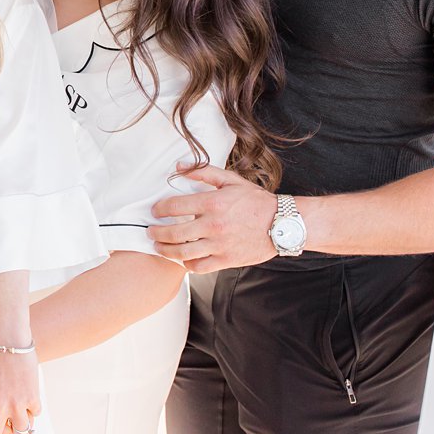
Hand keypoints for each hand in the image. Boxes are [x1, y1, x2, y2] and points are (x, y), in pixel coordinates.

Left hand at [149, 164, 278, 271]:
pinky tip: (182, 259)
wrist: (283, 223)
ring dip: (166, 251)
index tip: (154, 211)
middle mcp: (213, 225)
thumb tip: (179, 167)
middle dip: (156, 233)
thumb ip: (203, 171)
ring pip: (183, 253)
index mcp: (213, 203)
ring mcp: (219, 245)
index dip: (159, 209)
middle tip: (149, 232)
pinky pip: (199, 266)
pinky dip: (187, 264)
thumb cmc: (256, 201)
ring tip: (159, 247)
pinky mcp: (227, 260)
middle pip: (174, 233)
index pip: (174, 207)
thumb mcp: (231, 180)